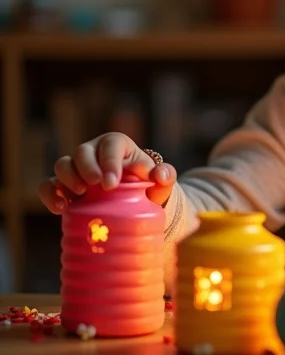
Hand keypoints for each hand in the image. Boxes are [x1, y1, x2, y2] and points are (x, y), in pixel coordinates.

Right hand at [38, 132, 176, 212]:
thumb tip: (161, 174)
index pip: (111, 145)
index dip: (109, 162)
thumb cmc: (147, 185)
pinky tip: (60, 209)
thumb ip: (166, 176)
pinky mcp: (64, 186)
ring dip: (67, 179)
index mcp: (117, 145)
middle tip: (95, 186)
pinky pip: (48, 185)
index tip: (111, 183)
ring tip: (79, 196)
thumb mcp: (160, 181)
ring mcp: (77, 168)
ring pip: (62, 164)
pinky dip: (50, 195)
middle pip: (82, 151)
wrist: (134, 200)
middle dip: (87, 168)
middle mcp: (94, 152)